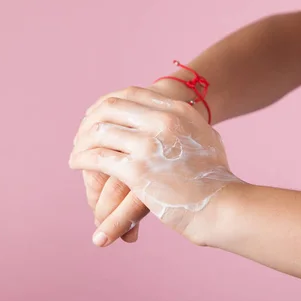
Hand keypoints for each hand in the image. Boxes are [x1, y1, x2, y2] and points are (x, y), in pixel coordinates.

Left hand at [70, 87, 240, 244]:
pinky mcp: (137, 170)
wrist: (224, 206)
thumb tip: (177, 119)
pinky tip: (76, 165)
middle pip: (111, 108)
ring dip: (82, 142)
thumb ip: (188, 126)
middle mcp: (163, 120)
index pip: (131, 94)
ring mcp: (149, 144)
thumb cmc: (217, 180)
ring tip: (75, 154)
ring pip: (100, 131)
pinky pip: (97, 158)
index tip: (95, 115)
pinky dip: (81, 159)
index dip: (107, 103)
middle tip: (81, 135)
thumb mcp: (206, 139)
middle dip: (90, 120)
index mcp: (178, 110)